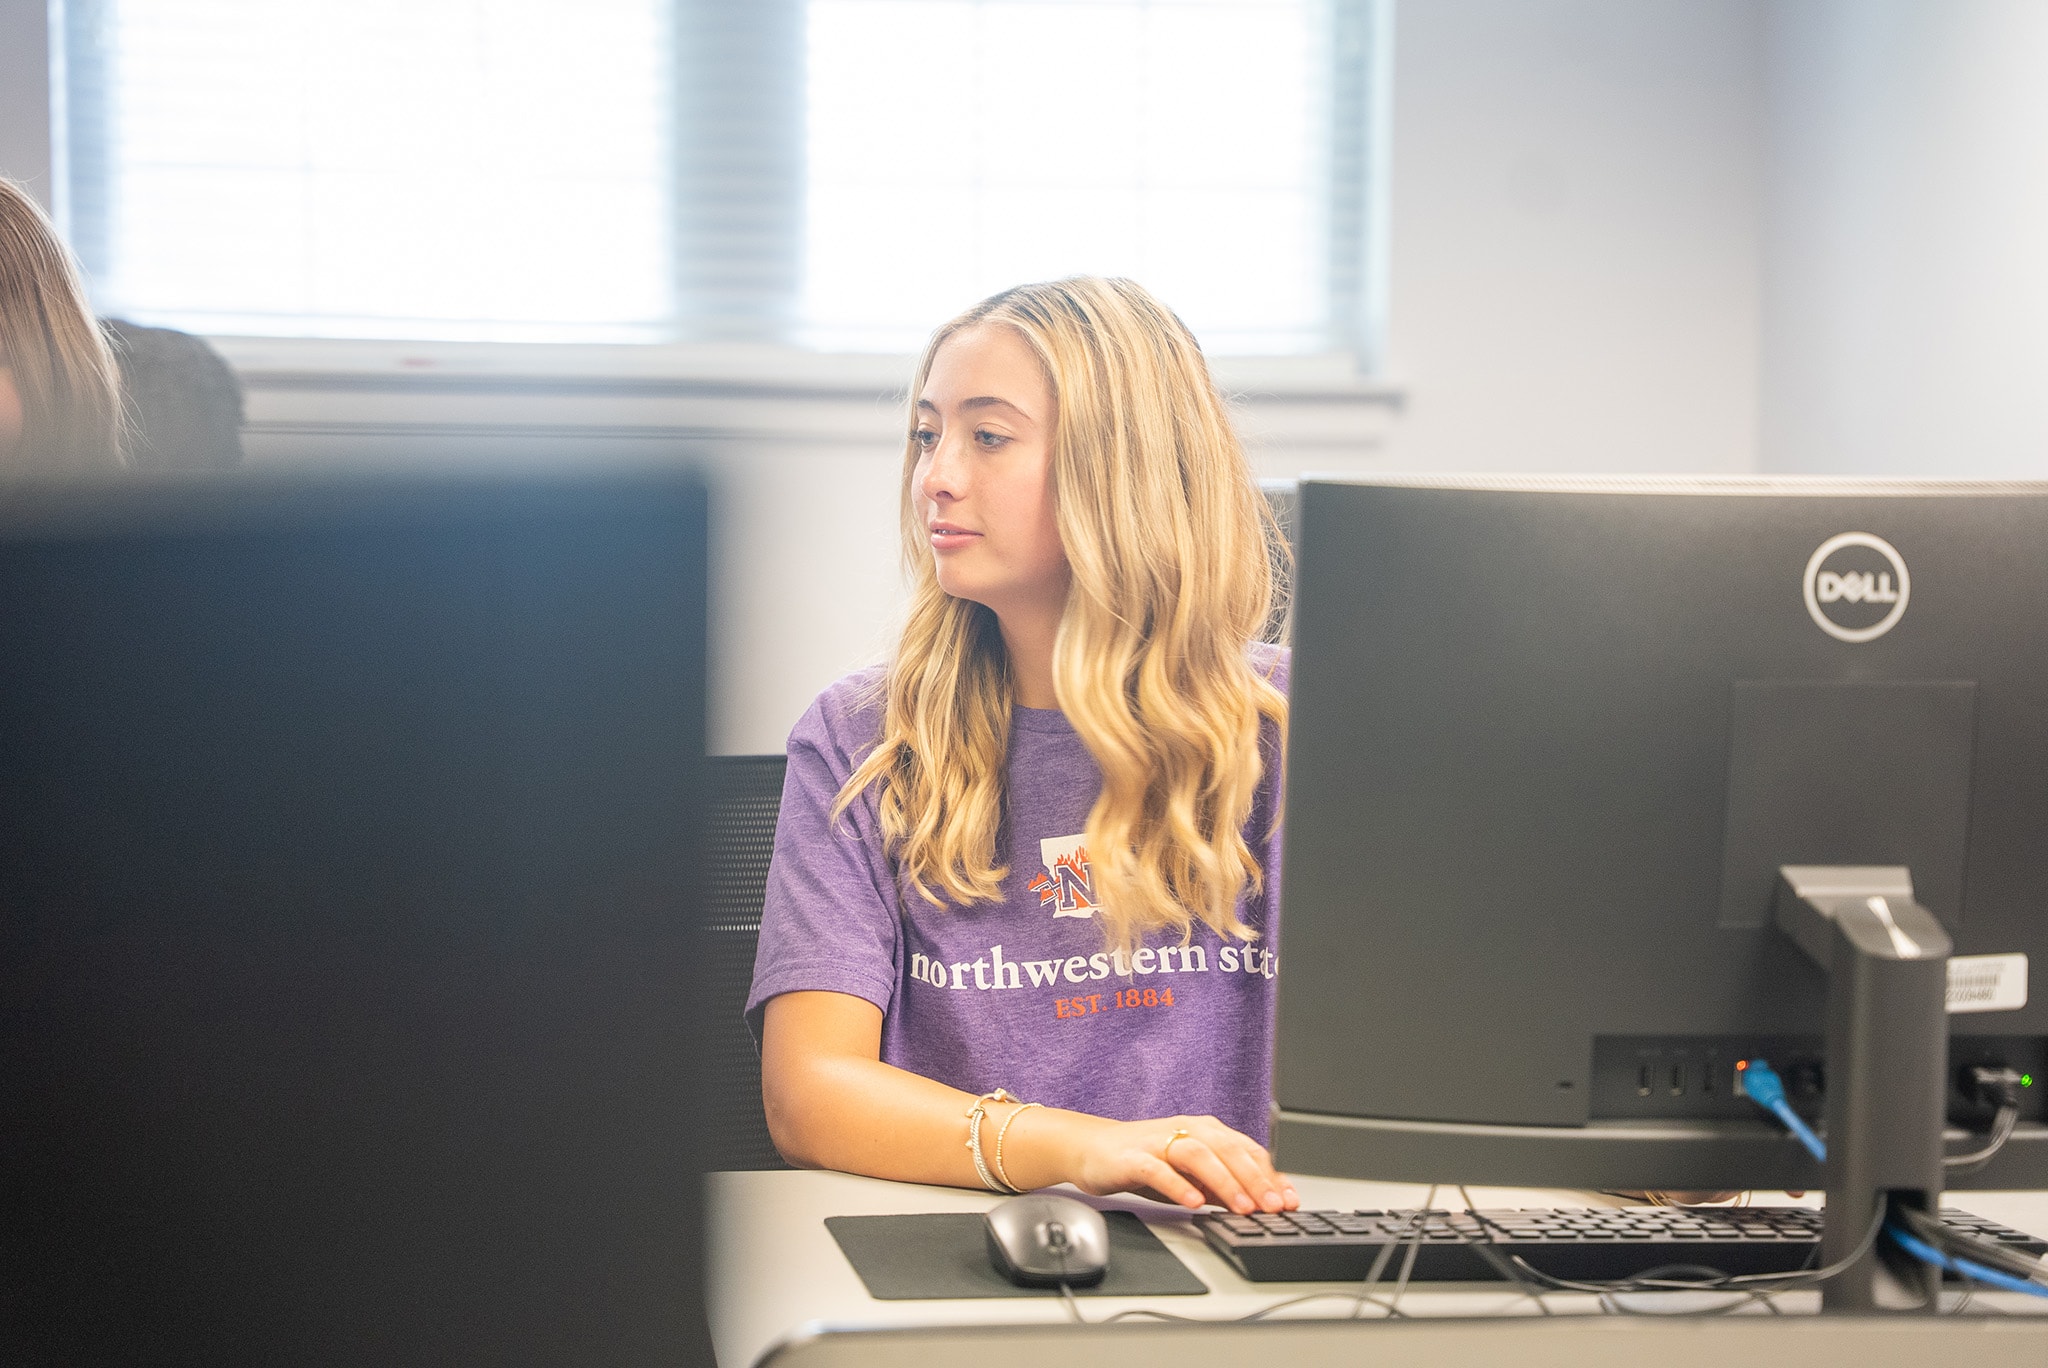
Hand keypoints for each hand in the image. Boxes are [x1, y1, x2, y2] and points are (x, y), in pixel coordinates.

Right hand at [1063, 1114, 1298, 1214]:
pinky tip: (1193, 1203)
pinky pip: (1159, 1169)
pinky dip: (1178, 1185)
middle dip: (1254, 1180)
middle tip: (1272, 1207)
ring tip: (1240, 1208)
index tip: (1288, 1201)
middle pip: (1227, 1149)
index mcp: (1205, 1131)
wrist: (1092, 1149)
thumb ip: (1222, 1186)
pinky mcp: (1134, 1156)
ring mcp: (1160, 1141)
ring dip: (1223, 1181)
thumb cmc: (1144, 1160)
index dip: (1270, 1176)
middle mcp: (1186, 1130)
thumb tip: (1257, 1204)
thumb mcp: (1191, 1175)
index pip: (1246, 1150)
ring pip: (1198, 1154)